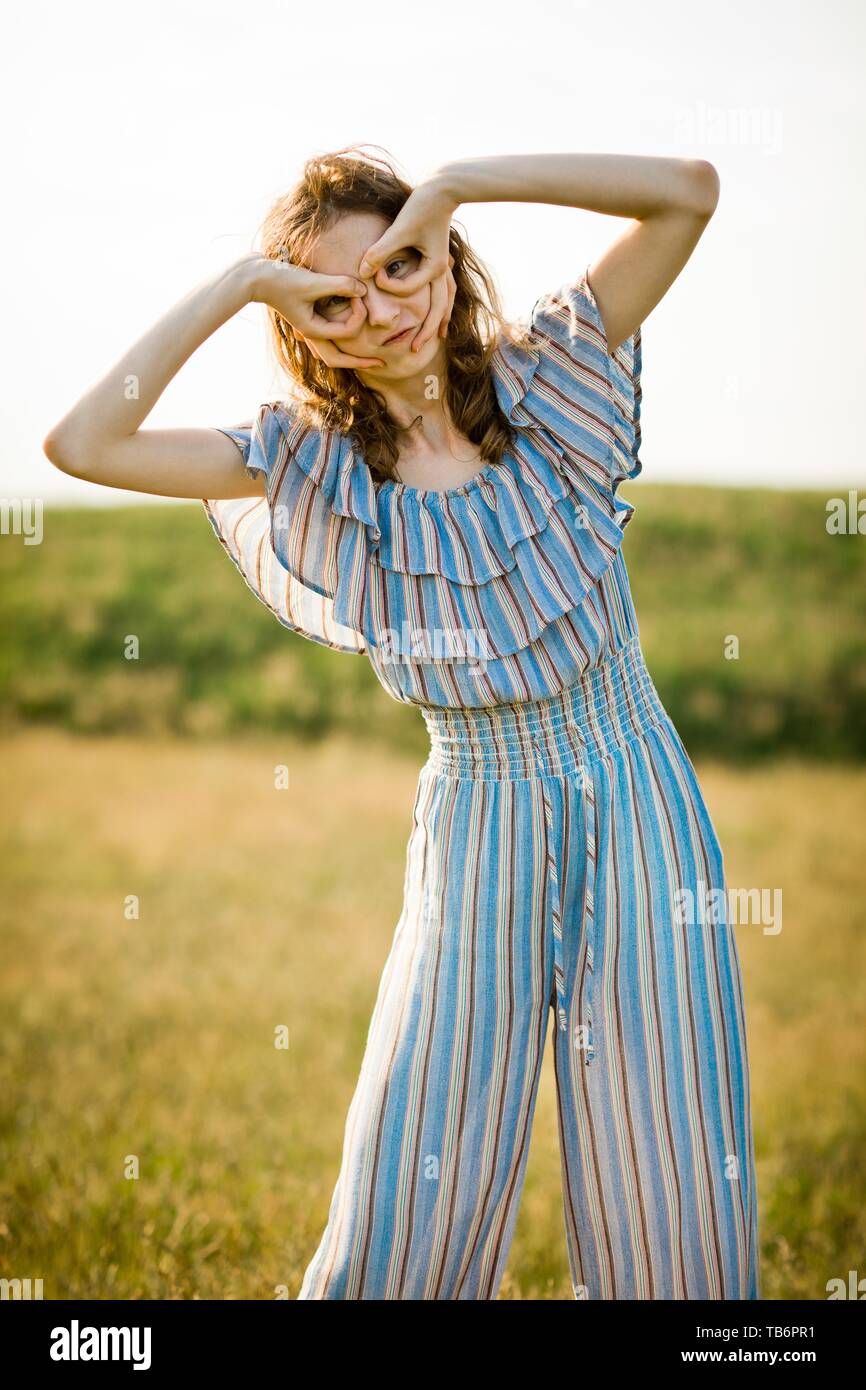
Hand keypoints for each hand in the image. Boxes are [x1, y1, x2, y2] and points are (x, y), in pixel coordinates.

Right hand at [251, 256, 384, 368]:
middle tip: (382, 364)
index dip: (359, 313)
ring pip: (330, 354)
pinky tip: (348, 341)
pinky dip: (338, 344)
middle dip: (361, 363)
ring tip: (368, 358)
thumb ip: (339, 285)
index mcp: (313, 330)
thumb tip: (363, 290)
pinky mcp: (306, 320)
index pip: (347, 331)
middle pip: (339, 360)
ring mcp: (308, 330)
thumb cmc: (282, 279)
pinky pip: (325, 340)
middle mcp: (311, 335)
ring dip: (349, 358)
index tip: (359, 293)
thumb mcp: (312, 281)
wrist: (256, 276)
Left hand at [356, 178, 459, 351]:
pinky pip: (443, 290)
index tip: (374, 277)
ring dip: (437, 321)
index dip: (390, 286)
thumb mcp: (400, 230)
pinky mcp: (441, 261)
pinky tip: (438, 315)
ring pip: (444, 302)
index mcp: (434, 266)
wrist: (443, 188)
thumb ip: (381, 252)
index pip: (410, 288)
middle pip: (437, 308)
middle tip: (411, 350)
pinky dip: (440, 304)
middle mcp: (442, 270)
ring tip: (433, 340)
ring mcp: (444, 266)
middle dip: (425, 330)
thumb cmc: (421, 207)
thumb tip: (362, 271)